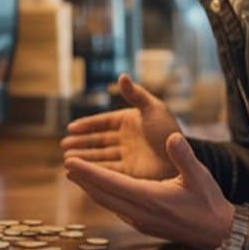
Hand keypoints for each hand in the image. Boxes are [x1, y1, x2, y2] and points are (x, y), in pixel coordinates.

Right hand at [60, 74, 181, 179]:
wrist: (183, 159)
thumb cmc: (170, 131)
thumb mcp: (153, 109)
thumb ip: (136, 95)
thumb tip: (122, 76)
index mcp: (129, 122)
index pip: (103, 122)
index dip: (87, 125)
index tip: (71, 128)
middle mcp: (125, 139)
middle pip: (97, 141)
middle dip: (81, 143)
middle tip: (64, 146)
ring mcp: (126, 156)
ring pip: (99, 156)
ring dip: (84, 157)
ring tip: (67, 159)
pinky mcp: (128, 173)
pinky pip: (106, 170)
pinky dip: (93, 171)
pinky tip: (80, 172)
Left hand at [65, 132, 234, 249]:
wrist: (218, 232)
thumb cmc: (209, 202)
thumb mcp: (199, 175)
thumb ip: (184, 156)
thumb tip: (172, 137)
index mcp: (151, 198)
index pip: (112, 183)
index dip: (89, 173)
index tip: (71, 163)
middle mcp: (141, 213)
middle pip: (103, 195)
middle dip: (84, 180)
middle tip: (67, 165)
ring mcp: (141, 221)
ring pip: (108, 204)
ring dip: (92, 189)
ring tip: (78, 176)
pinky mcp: (144, 225)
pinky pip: (117, 209)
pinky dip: (105, 198)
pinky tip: (100, 191)